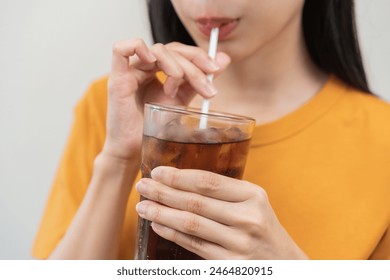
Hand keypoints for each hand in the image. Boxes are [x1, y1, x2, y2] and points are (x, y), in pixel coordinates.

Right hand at [102, 39, 230, 160]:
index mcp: (158, 70)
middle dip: (194, 65)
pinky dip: (139, 48)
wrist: (135, 150)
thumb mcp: (181, 100)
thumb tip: (224, 59)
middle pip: (172, 49)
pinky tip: (152, 63)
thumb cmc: (152, 128)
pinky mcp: (117, 79)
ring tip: (174, 92)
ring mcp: (131, 71)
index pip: (180, 51)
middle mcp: (144, 67)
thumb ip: (199, 80)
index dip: (199, 56)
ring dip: (175, 67)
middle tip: (207, 87)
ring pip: (157, 50)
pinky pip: (121, 49)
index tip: (216, 71)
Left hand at [135, 166, 307, 259]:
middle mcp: (247, 218)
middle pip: (196, 202)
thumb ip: (226, 192)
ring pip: (191, 224)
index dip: (179, 176)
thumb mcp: (253, 203)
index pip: (209, 182)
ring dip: (162, 214)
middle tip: (142, 185)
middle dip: (164, 192)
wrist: (284, 264)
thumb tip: (182, 181)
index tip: (157, 172)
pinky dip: (173, 234)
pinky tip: (158, 225)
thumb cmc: (263, 227)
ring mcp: (239, 243)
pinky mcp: (230, 264)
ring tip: (142, 206)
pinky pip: (194, 245)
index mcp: (253, 196)